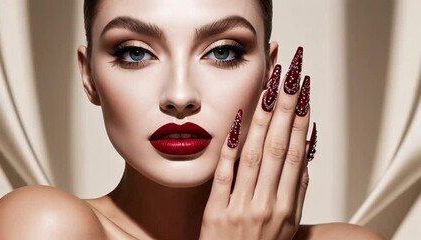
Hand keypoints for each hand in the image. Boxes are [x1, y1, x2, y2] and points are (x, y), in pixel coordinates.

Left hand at [200, 47, 316, 239]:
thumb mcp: (289, 222)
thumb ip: (298, 188)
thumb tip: (305, 148)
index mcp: (287, 208)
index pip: (295, 154)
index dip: (299, 120)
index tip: (302, 91)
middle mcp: (267, 206)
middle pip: (277, 148)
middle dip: (284, 108)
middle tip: (288, 75)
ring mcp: (241, 209)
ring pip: (253, 156)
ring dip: (261, 120)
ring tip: (268, 89)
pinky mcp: (216, 213)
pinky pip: (224, 176)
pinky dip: (230, 148)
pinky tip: (236, 122)